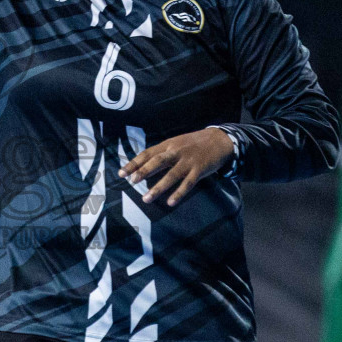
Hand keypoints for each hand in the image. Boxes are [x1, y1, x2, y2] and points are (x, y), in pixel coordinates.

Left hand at [118, 128, 234, 206]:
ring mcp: (188, 161)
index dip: (134, 163)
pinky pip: (188, 183)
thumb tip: (143, 167)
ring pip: (172, 175)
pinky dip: (179, 193)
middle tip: (133, 181)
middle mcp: (176, 152)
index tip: (122, 173)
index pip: (147, 153)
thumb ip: (161, 153)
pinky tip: (170, 202)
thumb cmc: (193, 144)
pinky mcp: (199, 170)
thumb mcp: (176, 144)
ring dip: (158, 187)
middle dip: (144, 171)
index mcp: (168, 145)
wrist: (219, 140)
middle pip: (158, 161)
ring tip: (146, 198)